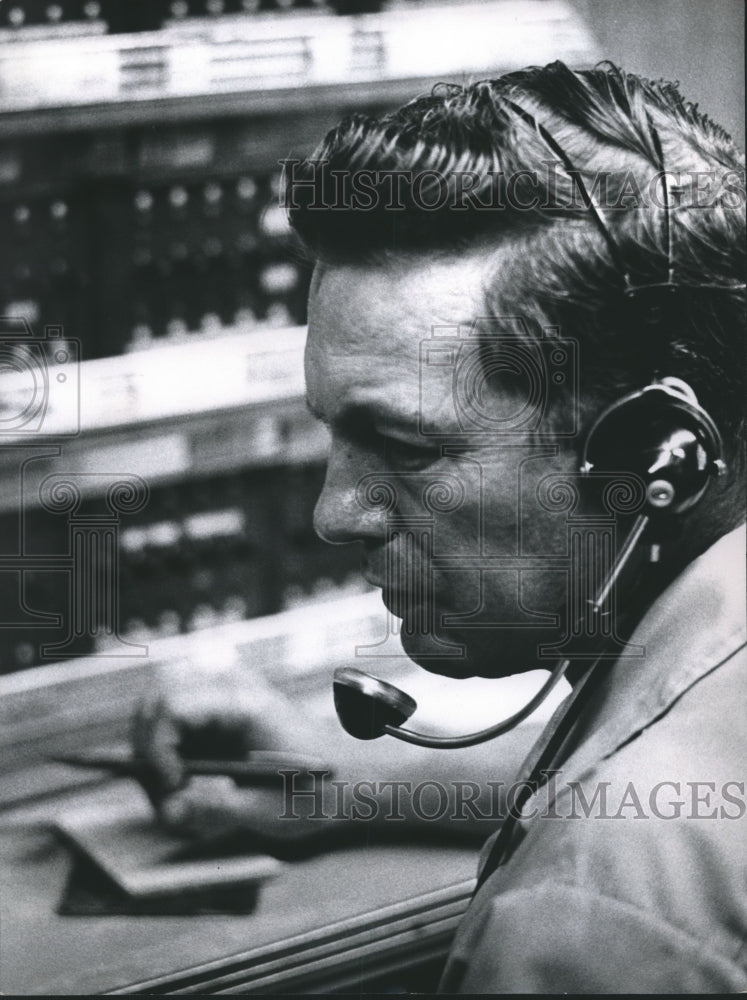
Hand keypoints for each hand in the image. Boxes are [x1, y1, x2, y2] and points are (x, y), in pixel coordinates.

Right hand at [131, 673, 331, 850]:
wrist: (348, 776)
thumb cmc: (317, 789)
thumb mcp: (268, 809)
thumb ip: (214, 809)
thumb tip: (169, 810)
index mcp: (244, 704)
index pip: (173, 705)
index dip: (157, 748)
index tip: (170, 788)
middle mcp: (231, 689)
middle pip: (157, 701)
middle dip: (148, 750)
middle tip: (166, 795)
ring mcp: (225, 697)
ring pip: (161, 710)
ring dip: (155, 752)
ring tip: (176, 794)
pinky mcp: (221, 714)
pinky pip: (176, 722)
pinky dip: (169, 752)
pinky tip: (186, 784)